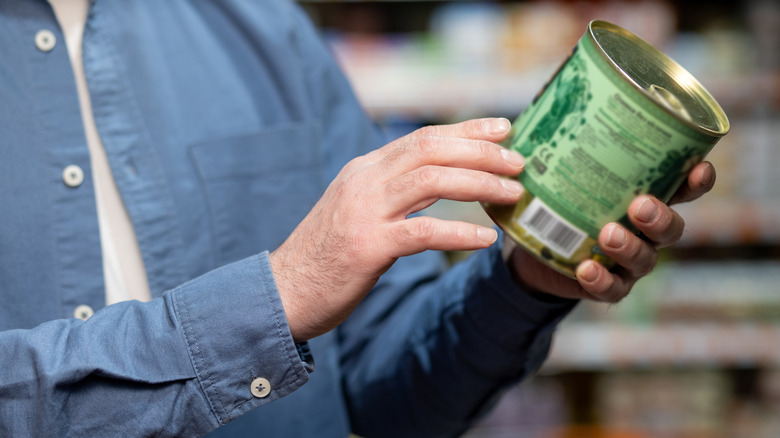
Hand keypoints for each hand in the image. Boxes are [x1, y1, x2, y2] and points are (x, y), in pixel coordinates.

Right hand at [270, 118, 521, 340]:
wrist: (284, 291)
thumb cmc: (327, 255)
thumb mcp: (358, 210)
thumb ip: (393, 191)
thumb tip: (442, 180)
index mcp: (364, 170)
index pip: (422, 138)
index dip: (466, 129)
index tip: (503, 127)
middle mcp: (364, 181)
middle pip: (431, 150)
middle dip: (481, 150)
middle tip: (518, 161)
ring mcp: (364, 212)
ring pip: (431, 181)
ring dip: (479, 183)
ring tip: (513, 193)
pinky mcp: (366, 247)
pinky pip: (423, 232)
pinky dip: (459, 232)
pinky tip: (486, 238)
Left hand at [508, 161, 715, 301]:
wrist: (535, 248)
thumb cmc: (557, 198)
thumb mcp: (557, 170)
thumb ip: (554, 146)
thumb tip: (519, 117)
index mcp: (645, 195)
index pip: (682, 187)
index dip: (697, 180)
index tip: (699, 167)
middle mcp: (645, 230)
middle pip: (672, 228)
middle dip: (661, 216)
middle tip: (639, 205)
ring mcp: (629, 261)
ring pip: (646, 258)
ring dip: (630, 246)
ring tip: (608, 233)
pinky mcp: (607, 284)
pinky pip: (613, 288)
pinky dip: (602, 280)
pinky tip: (586, 269)